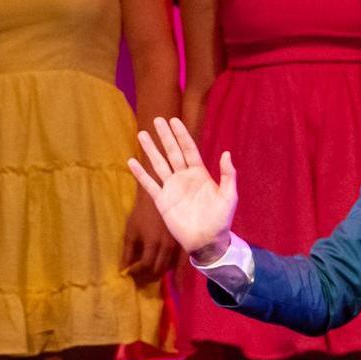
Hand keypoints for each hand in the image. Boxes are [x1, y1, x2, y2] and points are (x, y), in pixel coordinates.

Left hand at [120, 190, 178, 284]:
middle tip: (140, 276)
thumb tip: (123, 269)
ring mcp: (178, 245)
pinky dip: (179, 272)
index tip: (129, 271)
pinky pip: (183, 262)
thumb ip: (127, 252)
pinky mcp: (185, 242)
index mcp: (153, 243)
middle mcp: (168, 246)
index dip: (136, 271)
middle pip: (159, 269)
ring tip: (152, 275)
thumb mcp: (131, 231)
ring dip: (160, 273)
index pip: (145, 265)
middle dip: (147, 275)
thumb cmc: (142, 213)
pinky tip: (178, 284)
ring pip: (170, 267)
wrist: (159, 198)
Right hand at [126, 117, 238, 259]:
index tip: (174, 120)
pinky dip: (140, 174)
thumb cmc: (221, 219)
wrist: (208, 240)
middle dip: (165, 136)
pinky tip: (132, 161)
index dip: (182, 135)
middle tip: (157, 119)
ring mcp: (172, 188)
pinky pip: (150, 185)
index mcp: (200, 173)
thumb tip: (226, 153)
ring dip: (150, 150)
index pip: (189, 149)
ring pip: (159, 164)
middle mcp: (184, 177)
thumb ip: (228, 174)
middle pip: (172, 152)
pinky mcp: (162, 201)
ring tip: (142, 134)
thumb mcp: (229, 195)